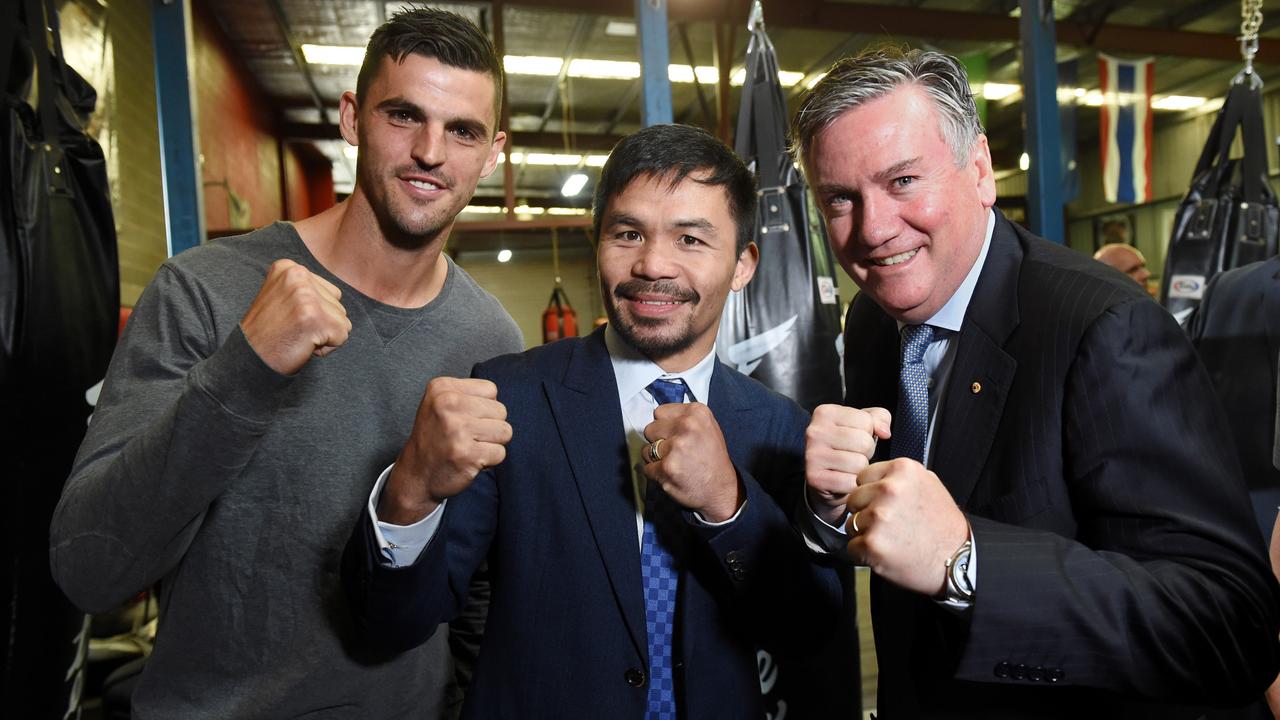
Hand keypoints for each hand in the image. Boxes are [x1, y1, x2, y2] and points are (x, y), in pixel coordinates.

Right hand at [240, 259, 351, 374]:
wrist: (249, 357)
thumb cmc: (269, 332)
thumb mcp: (283, 297)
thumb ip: (308, 290)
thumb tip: (337, 294)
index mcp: (290, 268)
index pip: (331, 292)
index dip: (316, 313)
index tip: (290, 318)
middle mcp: (298, 275)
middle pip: (338, 305)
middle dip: (322, 323)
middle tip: (293, 329)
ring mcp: (306, 296)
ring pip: (342, 320)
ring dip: (324, 335)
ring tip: (297, 335)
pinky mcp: (315, 317)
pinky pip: (342, 336)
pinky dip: (327, 348)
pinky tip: (303, 344)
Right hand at [379, 378, 511, 524]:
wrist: (416, 474)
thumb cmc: (435, 437)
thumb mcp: (441, 403)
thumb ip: (469, 395)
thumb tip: (499, 399)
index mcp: (442, 387)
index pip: (490, 389)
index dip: (484, 408)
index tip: (464, 419)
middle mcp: (448, 404)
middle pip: (500, 410)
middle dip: (490, 426)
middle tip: (467, 437)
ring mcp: (457, 430)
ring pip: (505, 431)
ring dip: (492, 444)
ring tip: (470, 447)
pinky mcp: (467, 454)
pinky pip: (500, 453)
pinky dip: (490, 461)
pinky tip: (470, 460)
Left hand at [642, 403, 741, 522]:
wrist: (721, 488)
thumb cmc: (713, 459)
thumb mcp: (707, 427)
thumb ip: (684, 419)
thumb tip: (660, 419)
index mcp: (696, 413)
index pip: (660, 412)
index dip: (664, 425)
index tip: (672, 434)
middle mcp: (687, 426)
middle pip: (650, 429)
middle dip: (657, 441)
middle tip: (674, 451)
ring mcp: (676, 447)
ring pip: (646, 449)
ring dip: (655, 458)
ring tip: (674, 463)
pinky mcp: (667, 467)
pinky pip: (647, 468)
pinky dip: (656, 474)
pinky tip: (672, 474)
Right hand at [804, 405, 891, 525]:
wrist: (823, 476)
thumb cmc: (845, 447)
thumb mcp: (862, 424)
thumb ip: (879, 418)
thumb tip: (884, 432)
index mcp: (825, 413)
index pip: (867, 421)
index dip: (868, 433)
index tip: (854, 439)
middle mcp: (815, 432)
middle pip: (864, 442)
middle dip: (866, 452)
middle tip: (853, 455)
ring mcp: (812, 455)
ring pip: (859, 463)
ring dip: (860, 470)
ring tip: (848, 468)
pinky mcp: (815, 478)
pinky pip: (850, 482)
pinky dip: (852, 485)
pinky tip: (843, 480)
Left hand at [845, 458, 967, 595]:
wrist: (958, 560)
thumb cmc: (943, 525)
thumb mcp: (928, 484)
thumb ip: (900, 477)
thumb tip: (874, 476)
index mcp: (901, 470)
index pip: (862, 477)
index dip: (871, 493)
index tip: (886, 505)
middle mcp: (889, 489)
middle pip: (853, 499)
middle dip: (865, 513)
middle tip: (889, 526)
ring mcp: (879, 517)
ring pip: (851, 524)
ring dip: (865, 534)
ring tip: (891, 540)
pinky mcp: (872, 543)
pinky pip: (852, 547)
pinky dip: (864, 554)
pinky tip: (886, 554)